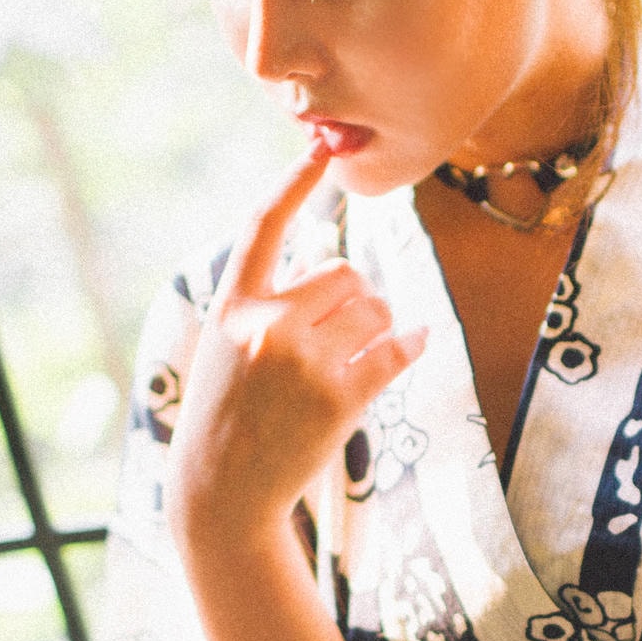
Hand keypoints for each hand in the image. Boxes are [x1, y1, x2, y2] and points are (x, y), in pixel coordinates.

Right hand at [167, 144, 427, 550]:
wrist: (223, 492)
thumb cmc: (226, 415)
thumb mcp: (225, 347)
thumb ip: (266, 300)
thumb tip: (329, 252)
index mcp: (231, 306)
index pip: (262, 226)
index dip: (293, 182)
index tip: (319, 148)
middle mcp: (266, 326)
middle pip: (342, 272)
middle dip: (353, 296)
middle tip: (342, 332)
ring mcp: (303, 364)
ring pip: (374, 308)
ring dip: (377, 324)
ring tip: (353, 355)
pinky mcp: (339, 399)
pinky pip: (396, 350)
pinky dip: (411, 343)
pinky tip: (418, 341)